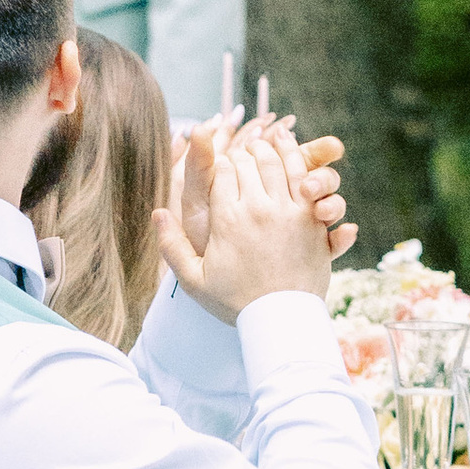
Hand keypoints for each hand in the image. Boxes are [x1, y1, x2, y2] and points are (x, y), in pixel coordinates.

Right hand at [156, 124, 337, 318]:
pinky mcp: (312, 217)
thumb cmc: (235, 303)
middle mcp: (258, 209)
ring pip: (277, 163)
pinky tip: (290, 153)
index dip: (220, 165)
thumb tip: (157, 213)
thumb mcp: (194, 280)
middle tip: (242, 154)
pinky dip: (296, 158)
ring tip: (263, 147)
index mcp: (228, 220)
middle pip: (249, 162)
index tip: (220, 168)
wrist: (281, 320)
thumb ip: (171, 246)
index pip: (222, 172)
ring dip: (269, 150)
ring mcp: (288, 211)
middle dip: (243, 154)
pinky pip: (305, 176)